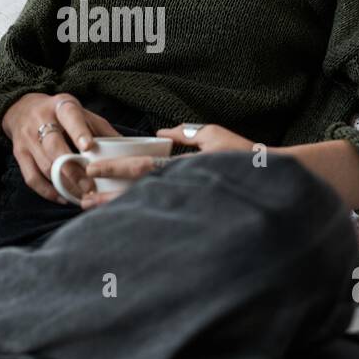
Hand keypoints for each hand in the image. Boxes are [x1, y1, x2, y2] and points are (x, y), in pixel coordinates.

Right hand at [1, 92, 121, 204]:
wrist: (22, 109)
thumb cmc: (59, 114)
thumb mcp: (81, 112)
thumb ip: (101, 129)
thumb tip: (127, 148)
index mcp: (61, 107)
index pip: (71, 118)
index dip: (79, 133)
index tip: (89, 147)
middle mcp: (41, 120)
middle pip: (55, 147)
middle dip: (73, 170)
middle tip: (89, 186)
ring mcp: (27, 138)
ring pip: (44, 166)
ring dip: (63, 184)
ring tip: (81, 195)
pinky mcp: (19, 154)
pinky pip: (32, 178)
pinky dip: (47, 191)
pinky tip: (63, 197)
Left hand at [78, 122, 255, 208]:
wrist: (275, 186)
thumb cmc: (245, 157)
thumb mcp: (214, 136)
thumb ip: (185, 135)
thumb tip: (161, 134)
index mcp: (184, 169)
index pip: (142, 169)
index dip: (115, 168)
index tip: (91, 169)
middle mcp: (182, 190)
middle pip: (136, 195)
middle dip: (108, 199)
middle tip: (82, 200)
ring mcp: (187, 206)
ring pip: (145, 210)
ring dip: (118, 212)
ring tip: (94, 212)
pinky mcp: (192, 218)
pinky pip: (161, 219)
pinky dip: (139, 220)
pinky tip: (122, 224)